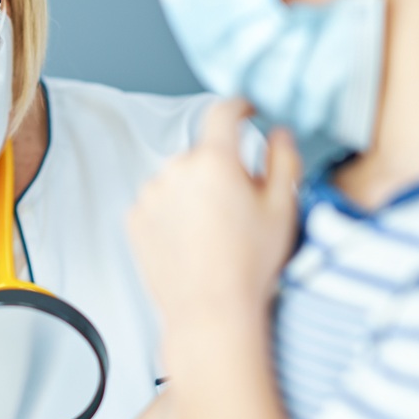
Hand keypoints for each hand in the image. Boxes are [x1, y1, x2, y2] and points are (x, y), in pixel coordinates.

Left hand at [128, 98, 300, 329]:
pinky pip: (158, 204)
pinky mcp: (134, 219)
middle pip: (203, 154)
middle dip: (220, 170)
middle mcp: (175, 170)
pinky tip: (191, 242)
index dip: (239, 106)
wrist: (211, 312)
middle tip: (238, 207)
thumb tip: (278, 133)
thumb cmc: (250, 264)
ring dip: (194, 193)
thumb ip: (284, 159)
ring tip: (213, 233)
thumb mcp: (283, 207)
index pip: (223, 112)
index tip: (247, 111)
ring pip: (178, 180)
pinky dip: (173, 214)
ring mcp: (150, 195)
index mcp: (214, 160)